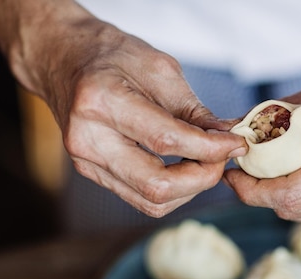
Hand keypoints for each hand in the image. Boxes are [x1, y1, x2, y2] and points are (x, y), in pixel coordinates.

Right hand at [56, 24, 246, 216]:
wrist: (64, 58)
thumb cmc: (113, 56)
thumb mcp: (160, 70)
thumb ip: (195, 110)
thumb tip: (229, 138)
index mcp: (102, 102)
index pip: (166, 141)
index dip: (210, 149)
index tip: (237, 145)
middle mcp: (88, 139)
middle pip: (157, 185)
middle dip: (202, 178)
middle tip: (222, 158)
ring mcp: (87, 161)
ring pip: (151, 200)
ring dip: (189, 188)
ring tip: (204, 161)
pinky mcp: (92, 173)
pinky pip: (140, 198)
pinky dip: (172, 190)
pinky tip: (184, 168)